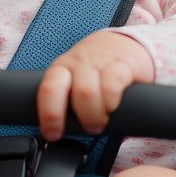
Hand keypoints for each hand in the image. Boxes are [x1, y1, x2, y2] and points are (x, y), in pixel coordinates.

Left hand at [37, 31, 155, 139]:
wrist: (128, 42)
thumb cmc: (99, 66)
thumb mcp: (78, 77)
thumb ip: (69, 99)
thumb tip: (62, 131)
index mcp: (62, 68)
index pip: (47, 90)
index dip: (48, 115)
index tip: (53, 135)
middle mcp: (77, 63)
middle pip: (62, 89)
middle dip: (67, 116)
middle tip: (83, 130)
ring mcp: (99, 61)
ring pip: (86, 91)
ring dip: (92, 115)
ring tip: (99, 123)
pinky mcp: (122, 63)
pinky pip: (112, 83)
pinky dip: (110, 101)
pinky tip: (112, 107)